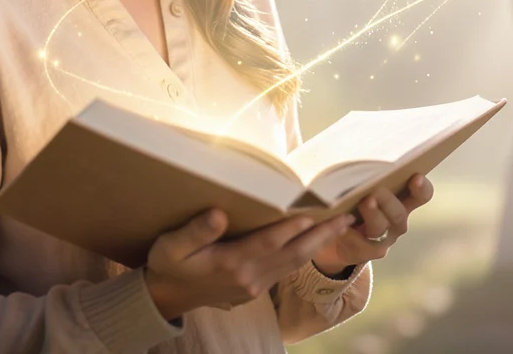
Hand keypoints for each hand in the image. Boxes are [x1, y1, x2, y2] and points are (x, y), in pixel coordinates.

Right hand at [144, 208, 353, 319]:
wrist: (165, 297)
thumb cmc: (168, 265)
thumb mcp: (171, 247)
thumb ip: (195, 231)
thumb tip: (218, 215)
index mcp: (229, 264)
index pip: (268, 243)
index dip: (290, 228)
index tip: (312, 213)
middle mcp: (248, 277)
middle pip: (292, 254)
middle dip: (321, 236)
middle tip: (347, 217)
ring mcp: (254, 286)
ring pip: (294, 263)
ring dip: (319, 244)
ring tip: (342, 224)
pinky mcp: (256, 288)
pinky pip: (287, 269)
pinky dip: (306, 253)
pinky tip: (316, 239)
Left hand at [311, 173, 433, 275]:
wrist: (335, 229)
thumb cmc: (348, 193)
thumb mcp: (356, 177)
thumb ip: (361, 163)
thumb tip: (354, 137)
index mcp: (402, 197)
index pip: (422, 194)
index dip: (421, 187)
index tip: (416, 176)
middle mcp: (397, 218)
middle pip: (399, 212)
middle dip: (388, 201)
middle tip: (376, 191)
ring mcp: (384, 237)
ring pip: (381, 228)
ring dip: (372, 216)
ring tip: (362, 203)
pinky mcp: (368, 251)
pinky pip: (363, 245)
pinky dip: (352, 234)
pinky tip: (342, 225)